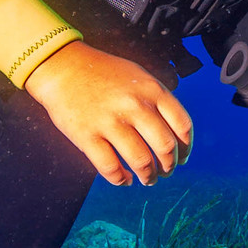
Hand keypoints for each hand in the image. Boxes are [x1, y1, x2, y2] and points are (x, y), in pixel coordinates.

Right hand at [24, 41, 192, 186]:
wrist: (62, 67)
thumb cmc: (104, 74)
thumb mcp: (139, 77)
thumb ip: (159, 101)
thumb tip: (177, 135)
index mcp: (151, 90)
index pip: (182, 126)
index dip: (185, 148)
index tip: (182, 158)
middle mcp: (134, 105)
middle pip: (165, 147)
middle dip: (169, 166)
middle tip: (165, 172)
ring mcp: (110, 121)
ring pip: (142, 162)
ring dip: (148, 176)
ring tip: (147, 179)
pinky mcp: (86, 136)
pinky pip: (110, 168)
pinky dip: (121, 180)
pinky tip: (125, 180)